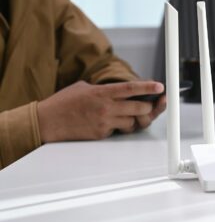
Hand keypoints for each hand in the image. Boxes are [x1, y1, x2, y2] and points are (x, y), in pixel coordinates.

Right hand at [37, 80, 163, 142]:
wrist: (47, 122)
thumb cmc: (64, 103)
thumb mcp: (84, 87)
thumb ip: (104, 89)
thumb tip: (118, 92)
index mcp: (102, 92)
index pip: (131, 88)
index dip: (148, 87)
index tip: (160, 86)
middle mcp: (106, 107)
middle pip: (139, 108)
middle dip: (148, 107)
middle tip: (150, 104)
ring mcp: (104, 122)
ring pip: (132, 123)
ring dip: (134, 119)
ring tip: (127, 114)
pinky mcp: (101, 134)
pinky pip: (118, 131)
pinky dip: (119, 127)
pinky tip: (110, 122)